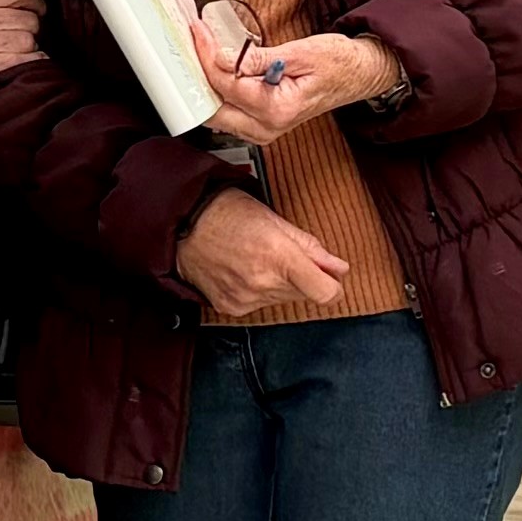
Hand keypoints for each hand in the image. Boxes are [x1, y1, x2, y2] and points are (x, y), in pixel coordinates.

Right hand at [177, 194, 356, 322]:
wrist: (182, 225)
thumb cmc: (226, 213)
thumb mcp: (275, 220)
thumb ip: (311, 248)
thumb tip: (338, 267)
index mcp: (279, 257)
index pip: (325, 292)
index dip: (334, 287)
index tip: (331, 279)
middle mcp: (263, 283)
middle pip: (305, 295)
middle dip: (302, 278)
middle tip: (281, 255)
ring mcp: (246, 298)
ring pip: (282, 299)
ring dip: (278, 284)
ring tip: (257, 259)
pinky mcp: (231, 307)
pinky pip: (259, 304)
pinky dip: (257, 291)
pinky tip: (243, 271)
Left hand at [197, 28, 399, 147]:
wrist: (359, 75)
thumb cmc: (338, 62)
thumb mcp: (300, 52)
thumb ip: (258, 59)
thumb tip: (223, 58)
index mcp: (278, 109)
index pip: (227, 84)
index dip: (207, 56)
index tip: (199, 33)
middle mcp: (268, 127)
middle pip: (213, 109)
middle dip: (198, 77)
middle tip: (191, 45)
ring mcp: (263, 130)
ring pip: (217, 115)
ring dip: (205, 86)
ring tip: (200, 54)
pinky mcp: (261, 126)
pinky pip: (228, 114)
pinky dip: (218, 93)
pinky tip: (215, 71)